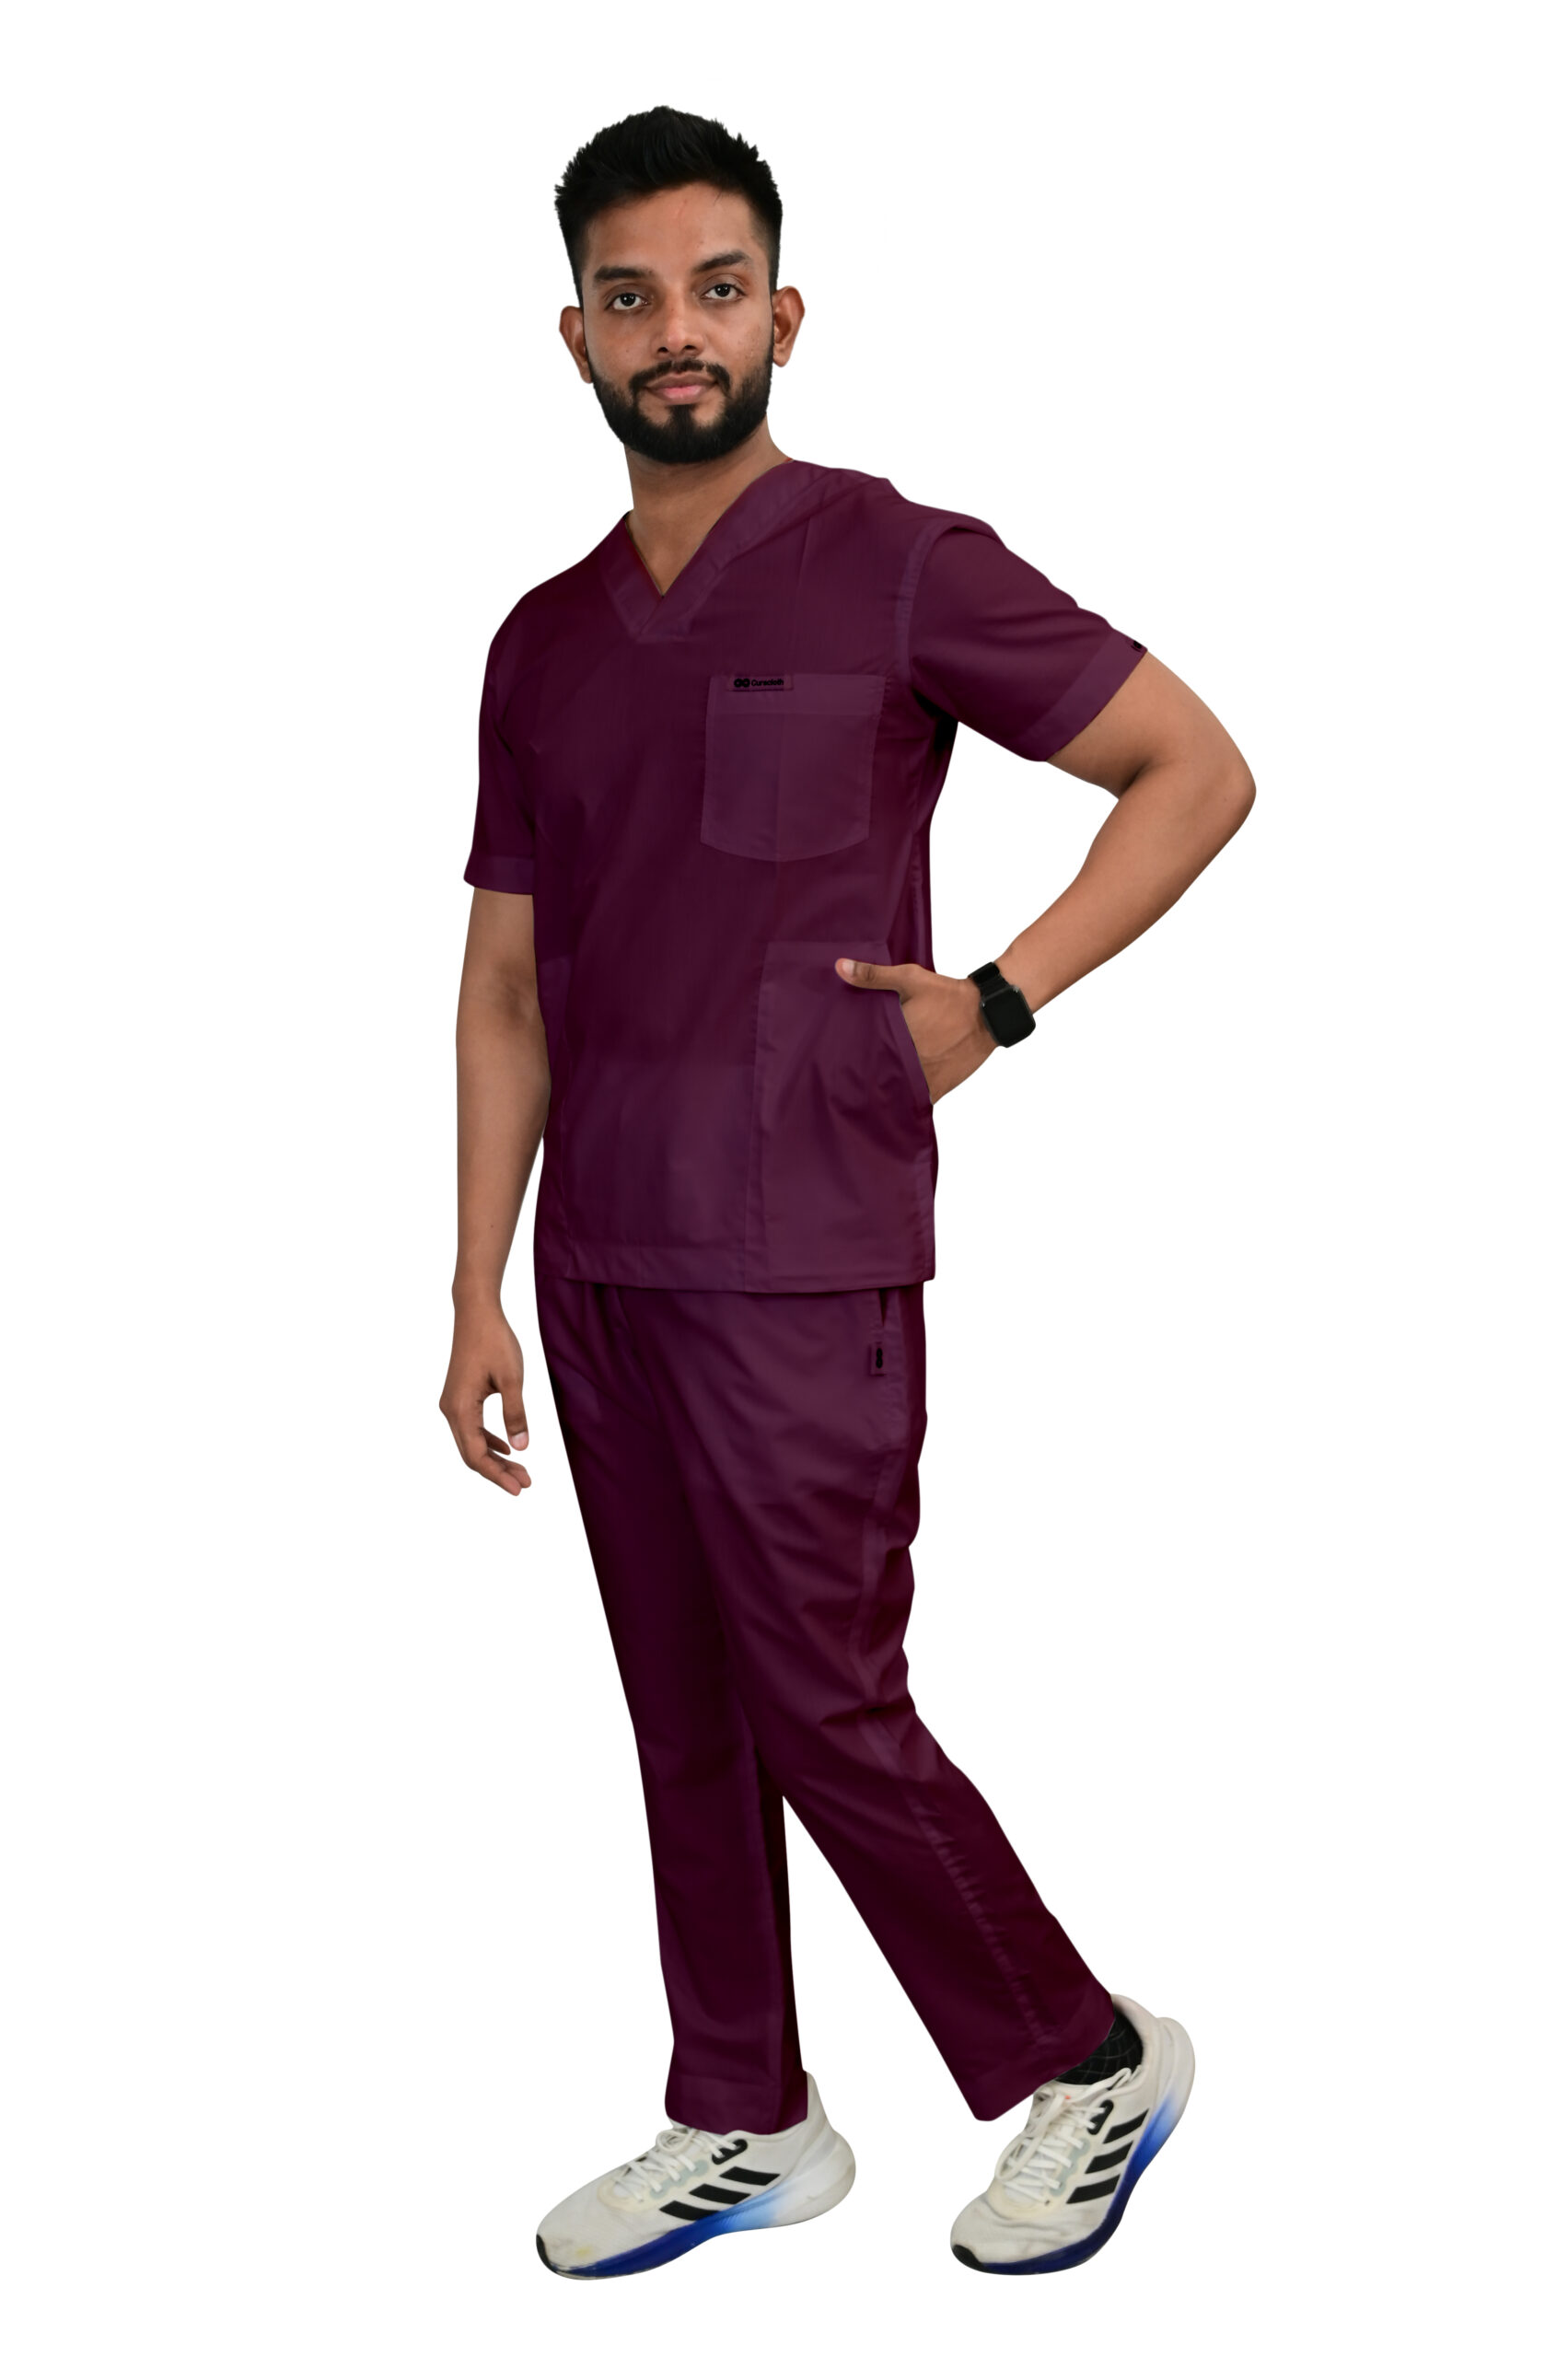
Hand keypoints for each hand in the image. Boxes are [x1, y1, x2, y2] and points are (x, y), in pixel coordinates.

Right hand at [440, 1301, 531, 1494]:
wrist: (476, 1313)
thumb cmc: (494, 1341)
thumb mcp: (512, 1378)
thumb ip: (516, 1414)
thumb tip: (521, 1448)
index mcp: (461, 1409)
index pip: (476, 1455)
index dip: (497, 1476)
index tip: (519, 1489)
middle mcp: (450, 1410)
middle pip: (472, 1453)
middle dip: (498, 1471)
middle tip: (526, 1483)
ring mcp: (452, 1404)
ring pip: (472, 1442)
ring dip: (495, 1458)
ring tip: (521, 1471)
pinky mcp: (459, 1397)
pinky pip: (472, 1428)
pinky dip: (489, 1441)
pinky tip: (507, 1449)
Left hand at [834, 955, 996, 1103]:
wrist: (986, 1012)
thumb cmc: (947, 995)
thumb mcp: (909, 979)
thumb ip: (873, 975)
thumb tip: (840, 967)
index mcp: (895, 1036)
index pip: (862, 1055)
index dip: (849, 1059)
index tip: (838, 1060)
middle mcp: (908, 1061)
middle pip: (877, 1076)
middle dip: (865, 1077)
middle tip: (848, 1078)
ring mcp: (924, 1077)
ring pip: (895, 1093)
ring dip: (884, 1091)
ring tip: (869, 1091)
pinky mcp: (939, 1087)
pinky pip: (916, 1101)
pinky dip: (906, 1101)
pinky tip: (895, 1099)